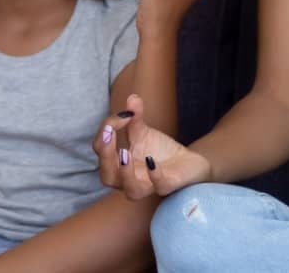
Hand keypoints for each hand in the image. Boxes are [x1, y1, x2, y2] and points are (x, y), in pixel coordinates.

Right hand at [93, 93, 211, 199]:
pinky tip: (152, 161)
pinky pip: (160, 187)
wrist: (187, 161)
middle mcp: (129, 179)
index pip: (101, 150)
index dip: (105, 131)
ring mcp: (148, 185)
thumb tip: (132, 98)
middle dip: (105, 155)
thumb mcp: (143, 132)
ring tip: (124, 153)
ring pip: (132, 191)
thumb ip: (134, 117)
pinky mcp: (168, 186)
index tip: (121, 115)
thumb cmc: (158, 150)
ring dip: (125, 172)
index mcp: (117, 164)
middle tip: (109, 134)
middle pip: (107, 176)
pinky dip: (155, 175)